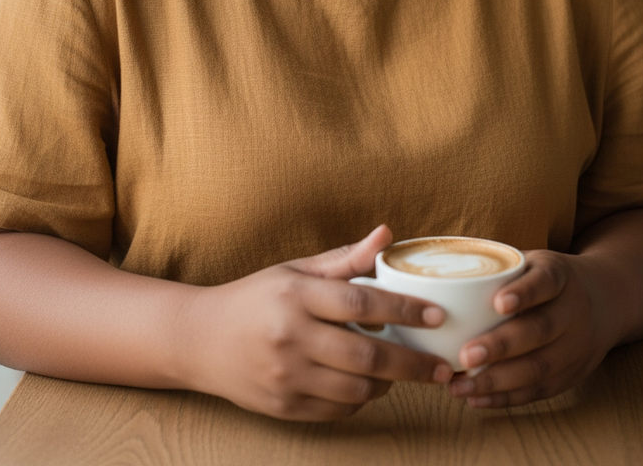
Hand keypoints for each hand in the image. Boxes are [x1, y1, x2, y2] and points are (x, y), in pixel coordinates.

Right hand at [180, 225, 451, 420]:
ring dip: (388, 383)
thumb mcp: (296, 270)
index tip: (437, 316)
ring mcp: (285, 376)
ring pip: (357, 389)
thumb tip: (388, 234)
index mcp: (295, 294)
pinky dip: (361, 399)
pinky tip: (366, 383)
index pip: (361, 303)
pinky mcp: (283, 406)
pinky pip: (338, 409)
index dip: (404, 311)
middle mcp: (290, 337)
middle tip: (442, 366)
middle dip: (412, 363)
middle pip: (366, 356)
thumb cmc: (256, 297)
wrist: (201, 340)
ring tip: (400, 371)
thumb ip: (345, 259)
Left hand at [448, 249, 619, 408]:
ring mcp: (576, 346)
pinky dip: (506, 397)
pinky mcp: (571, 375)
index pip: (545, 282)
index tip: (498, 303)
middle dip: (501, 346)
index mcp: (560, 276)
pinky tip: (476, 398)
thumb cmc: (546, 279)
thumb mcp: (533, 261)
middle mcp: (574, 311)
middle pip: (540, 330)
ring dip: (497, 380)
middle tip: (465, 355)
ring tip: (459, 385)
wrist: (604, 300)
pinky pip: (538, 391)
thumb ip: (496, 268)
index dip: (524, 293)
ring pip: (539, 367)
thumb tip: (437, 273)